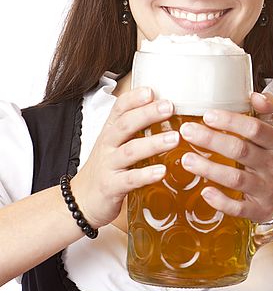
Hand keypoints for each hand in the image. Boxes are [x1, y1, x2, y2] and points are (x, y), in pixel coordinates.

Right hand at [71, 87, 177, 228]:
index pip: (119, 109)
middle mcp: (107, 145)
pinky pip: (130, 179)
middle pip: (125, 125)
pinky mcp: (111, 187)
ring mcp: (108, 166)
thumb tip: (167, 110)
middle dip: (147, 114)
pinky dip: (146, 175)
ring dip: (153, 143)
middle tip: (169, 107)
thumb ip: (136, 128)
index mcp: (110, 131)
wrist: (80, 200)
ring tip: (174, 138)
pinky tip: (162, 171)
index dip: (134, 98)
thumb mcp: (116, 144)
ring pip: (129, 151)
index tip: (151, 90)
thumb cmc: (106, 168)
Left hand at [179, 92, 272, 222]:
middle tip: (187, 131)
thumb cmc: (270, 155)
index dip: (230, 121)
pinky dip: (222, 202)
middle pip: (240, 150)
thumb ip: (266, 108)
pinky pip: (239, 208)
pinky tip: (205, 192)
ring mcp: (267, 189)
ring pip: (236, 178)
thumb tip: (254, 94)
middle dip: (211, 140)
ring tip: (186, 159)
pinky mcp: (259, 210)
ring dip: (209, 169)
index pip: (254, 128)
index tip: (207, 115)